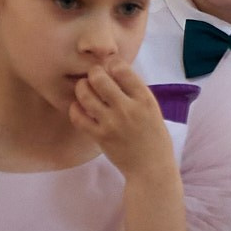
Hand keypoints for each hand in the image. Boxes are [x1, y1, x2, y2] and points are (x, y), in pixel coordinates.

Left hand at [69, 64, 177, 182]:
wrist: (151, 167)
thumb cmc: (155, 137)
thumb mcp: (153, 109)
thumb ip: (136, 92)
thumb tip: (115, 71)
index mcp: (144, 99)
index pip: (122, 69)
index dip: (112, 63)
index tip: (109, 66)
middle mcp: (127, 108)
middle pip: (100, 78)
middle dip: (93, 72)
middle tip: (93, 75)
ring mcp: (112, 123)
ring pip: (86, 95)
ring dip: (81, 87)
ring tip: (84, 88)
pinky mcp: (100, 136)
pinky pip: (78, 117)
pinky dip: (75, 108)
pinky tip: (78, 106)